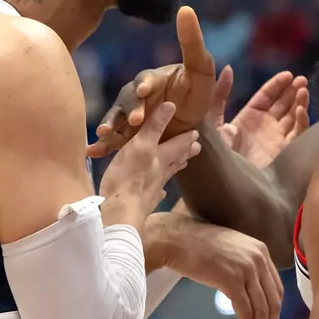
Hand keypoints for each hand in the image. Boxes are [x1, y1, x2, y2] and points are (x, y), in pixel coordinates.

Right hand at [88, 6, 215, 155]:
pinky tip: (92, 152)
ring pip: (116, 119)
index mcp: (152, 79)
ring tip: (104, 134)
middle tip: (137, 120)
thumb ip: (193, 41)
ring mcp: (128, 117)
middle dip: (131, 109)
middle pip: (128, 100)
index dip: (145, 84)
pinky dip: (101, 146)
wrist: (191, 127)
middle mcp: (136, 97)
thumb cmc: (196, 94)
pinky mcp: (126, 137)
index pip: (145, 79)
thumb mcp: (201, 68)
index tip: (147, 89)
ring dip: (110, 125)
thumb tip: (186, 9)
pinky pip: (112, 141)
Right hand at [100, 102, 199, 227]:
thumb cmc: (128, 177)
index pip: (178, 145)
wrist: (121, 214)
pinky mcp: (143, 204)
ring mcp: (153, 190)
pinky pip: (155, 194)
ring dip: (174, 169)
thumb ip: (155, 126)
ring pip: (167, 176)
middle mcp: (160, 173)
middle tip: (197, 148)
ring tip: (182, 165)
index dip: (186, 138)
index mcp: (160, 158)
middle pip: (176, 161)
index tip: (196, 134)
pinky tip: (161, 192)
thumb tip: (172, 104)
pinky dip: (159, 191)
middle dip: (185, 153)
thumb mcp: (140, 146)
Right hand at [160, 217, 281, 318]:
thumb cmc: (195, 247)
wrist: (174, 239)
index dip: (274, 314)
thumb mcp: (230, 253)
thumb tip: (249, 296)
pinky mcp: (232, 280)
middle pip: (273, 301)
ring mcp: (247, 269)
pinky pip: (246, 312)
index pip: (276, 289)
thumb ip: (244, 269)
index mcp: (261, 251)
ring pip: (261, 310)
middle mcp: (259, 258)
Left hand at [212, 67, 310, 169]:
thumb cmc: (213, 151)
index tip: (288, 74)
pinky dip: (301, 121)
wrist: (221, 178)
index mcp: (248, 118)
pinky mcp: (284, 152)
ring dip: (300, 102)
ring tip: (303, 89)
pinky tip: (300, 109)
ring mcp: (276, 139)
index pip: (266, 97)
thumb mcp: (212, 119)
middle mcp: (264, 127)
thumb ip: (219, 95)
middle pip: (283, 105)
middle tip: (301, 79)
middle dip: (293, 91)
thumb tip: (228, 69)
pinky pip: (297, 134)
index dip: (277, 85)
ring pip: (293, 116)